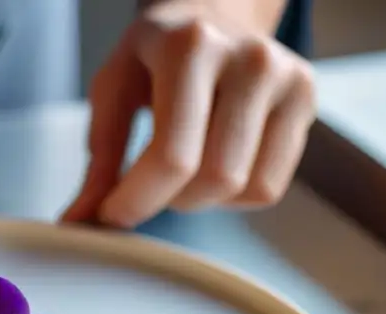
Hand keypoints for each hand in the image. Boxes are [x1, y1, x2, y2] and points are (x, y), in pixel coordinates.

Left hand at [63, 0, 315, 226]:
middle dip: (169, 201)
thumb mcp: (113, 91)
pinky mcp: (306, 99)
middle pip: (214, 179)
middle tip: (148, 183)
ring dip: (199, 199)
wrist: (209, 14)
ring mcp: (287, 77)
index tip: (112, 216)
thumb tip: (79, 222)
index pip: (172, 157)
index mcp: (191, 47)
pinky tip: (214, 161)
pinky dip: (233, 196)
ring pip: (243, 188)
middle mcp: (249, 58)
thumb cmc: (153, 58)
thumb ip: (100, 159)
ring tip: (181, 168)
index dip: (138, 201)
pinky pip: (268, 187)